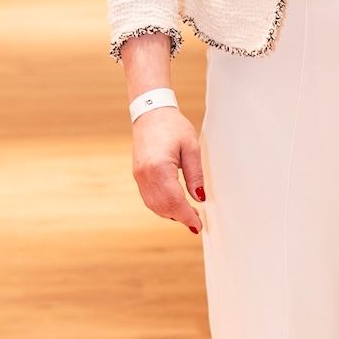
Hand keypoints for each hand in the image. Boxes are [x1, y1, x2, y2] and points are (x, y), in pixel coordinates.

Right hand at [131, 108, 205, 233]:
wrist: (151, 113)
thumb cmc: (172, 126)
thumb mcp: (191, 147)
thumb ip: (195, 175)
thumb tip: (200, 198)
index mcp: (159, 168)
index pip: (174, 201)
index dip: (187, 216)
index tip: (198, 225)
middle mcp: (145, 175)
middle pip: (163, 207)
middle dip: (180, 217)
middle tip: (197, 220)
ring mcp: (139, 176)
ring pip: (154, 206)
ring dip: (171, 213)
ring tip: (188, 214)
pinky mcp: (138, 175)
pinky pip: (149, 198)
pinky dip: (162, 206)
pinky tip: (174, 205)